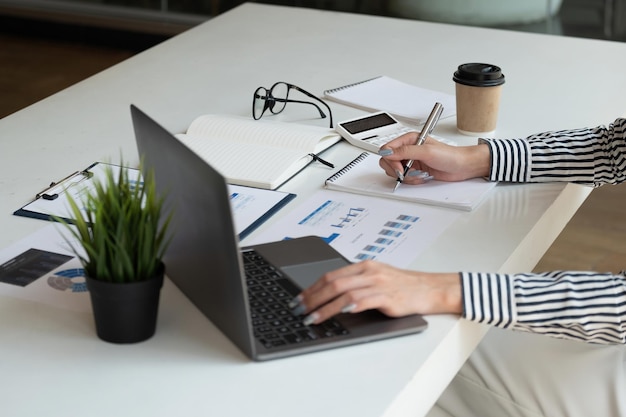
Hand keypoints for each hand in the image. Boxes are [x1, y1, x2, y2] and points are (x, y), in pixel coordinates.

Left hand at [291, 260, 461, 324]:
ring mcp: (378, 283)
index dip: (312, 287)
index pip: (331, 275)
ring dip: (324, 306)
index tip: (299, 298)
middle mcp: (369, 272)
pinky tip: (338, 313)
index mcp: (364, 266)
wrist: (430, 289)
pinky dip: (348, 306)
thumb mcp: (378, 280)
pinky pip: (363, 300)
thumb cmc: (404, 287)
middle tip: (298, 309)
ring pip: (344, 292)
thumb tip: (330, 297)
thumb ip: (357, 284)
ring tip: (312, 317)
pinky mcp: (388, 297)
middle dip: (312, 297)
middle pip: (333, 282)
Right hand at [378, 132, 490, 183]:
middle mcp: (407, 149)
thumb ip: (406, 151)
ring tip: (418, 174)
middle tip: (407, 174)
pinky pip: (403, 178)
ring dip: (406, 176)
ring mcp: (410, 160)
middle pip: (387, 161)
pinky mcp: (414, 170)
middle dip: (396, 170)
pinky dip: (411, 180)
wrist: (462, 166)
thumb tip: (388, 152)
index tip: (400, 169)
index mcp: (408, 139)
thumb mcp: (427, 151)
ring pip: (394, 171)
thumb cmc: (449, 155)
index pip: (388, 149)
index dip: (391, 160)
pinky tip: (421, 177)